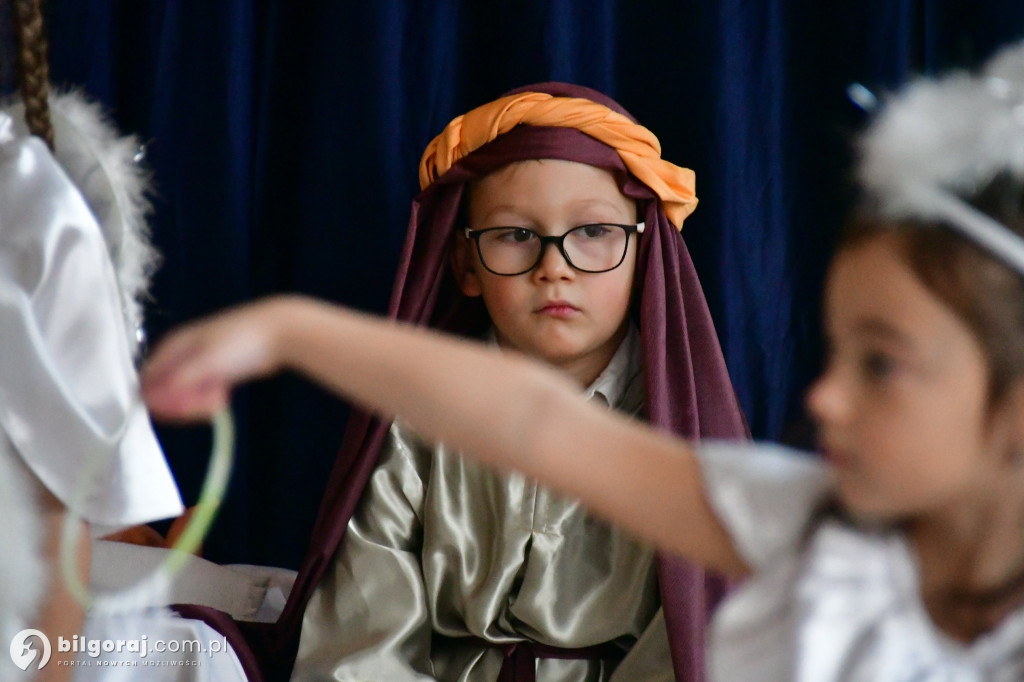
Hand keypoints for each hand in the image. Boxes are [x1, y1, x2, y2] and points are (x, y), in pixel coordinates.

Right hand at [141, 297, 294, 420]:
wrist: (279, 332)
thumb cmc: (242, 341)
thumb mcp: (206, 363)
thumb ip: (176, 381)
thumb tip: (147, 397)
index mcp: (173, 345)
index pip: (148, 379)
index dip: (158, 400)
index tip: (179, 410)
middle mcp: (182, 354)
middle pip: (165, 391)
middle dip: (183, 404)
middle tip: (206, 406)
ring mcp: (199, 364)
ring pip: (185, 395)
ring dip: (199, 404)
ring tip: (220, 398)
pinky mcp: (216, 373)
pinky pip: (203, 394)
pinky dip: (211, 400)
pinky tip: (225, 397)